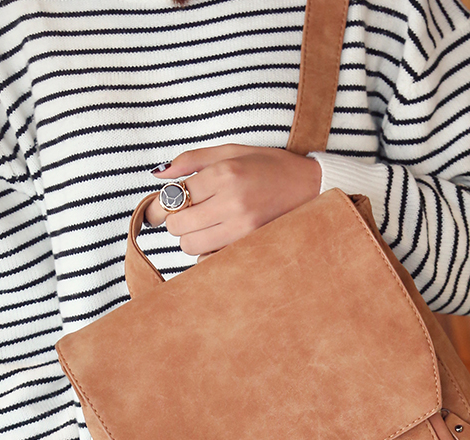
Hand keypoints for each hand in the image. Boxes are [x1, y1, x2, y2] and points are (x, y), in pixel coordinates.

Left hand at [146, 144, 321, 255]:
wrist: (312, 187)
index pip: (173, 197)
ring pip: (191, 246)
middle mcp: (233, 203)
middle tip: (186, 214)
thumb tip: (158, 174)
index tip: (158, 208)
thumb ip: (191, 160)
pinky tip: (219, 238)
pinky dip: (208, 252)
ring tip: (205, 225)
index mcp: (225, 174)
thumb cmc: (270, 166)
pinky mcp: (251, 246)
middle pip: (178, 226)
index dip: (159, 205)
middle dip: (176, 221)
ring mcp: (243, 229)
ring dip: (191, 238)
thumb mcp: (232, 150)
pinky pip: (211, 259)